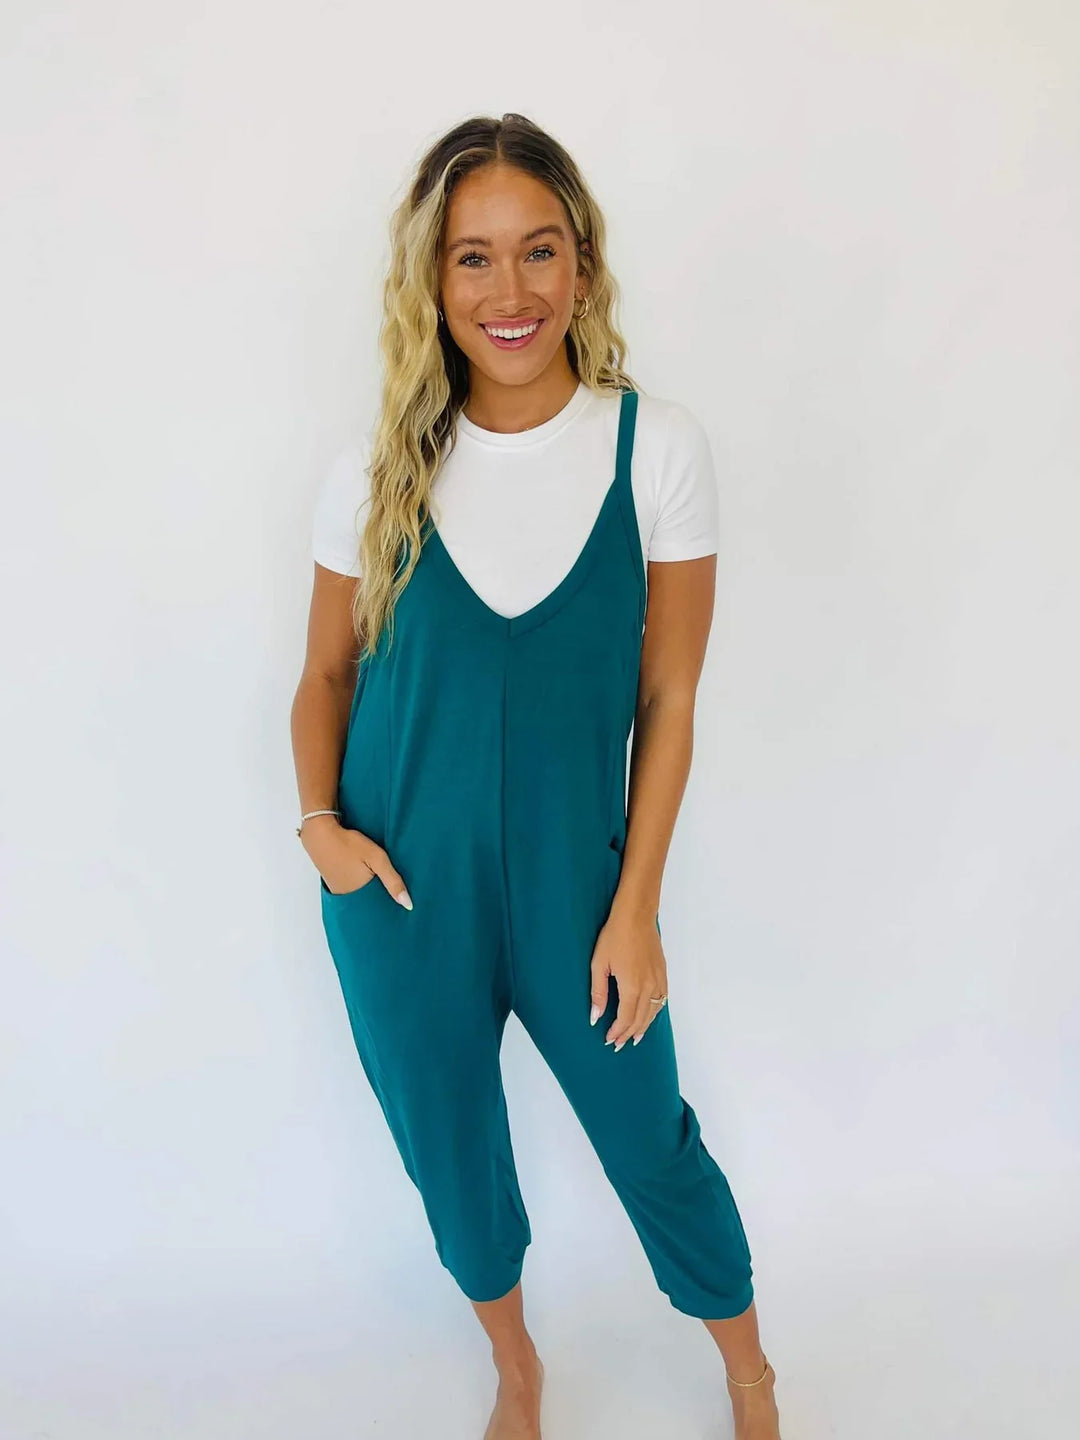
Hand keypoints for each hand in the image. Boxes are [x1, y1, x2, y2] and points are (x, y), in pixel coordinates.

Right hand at [302, 815, 412, 907]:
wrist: (320, 832)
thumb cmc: (349, 843)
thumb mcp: (376, 858)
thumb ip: (393, 880)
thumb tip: (408, 904)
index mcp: (357, 896)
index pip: (378, 907)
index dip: (389, 903)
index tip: (399, 902)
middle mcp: (345, 897)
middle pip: (368, 902)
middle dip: (379, 896)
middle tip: (390, 887)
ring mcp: (337, 889)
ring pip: (359, 894)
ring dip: (368, 888)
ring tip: (379, 879)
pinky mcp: (332, 881)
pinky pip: (350, 887)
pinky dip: (358, 882)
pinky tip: (363, 872)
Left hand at [589, 898, 667, 1050]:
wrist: (636, 916)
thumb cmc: (614, 936)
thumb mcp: (599, 964)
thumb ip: (598, 993)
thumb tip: (595, 1017)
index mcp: (632, 986)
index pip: (625, 1019)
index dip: (617, 1032)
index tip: (608, 1040)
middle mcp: (649, 986)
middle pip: (640, 1019)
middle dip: (628, 1034)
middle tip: (618, 1044)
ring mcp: (658, 980)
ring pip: (653, 1012)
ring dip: (643, 1027)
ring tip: (634, 1038)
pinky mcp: (662, 973)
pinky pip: (662, 1000)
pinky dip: (655, 1012)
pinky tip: (649, 1016)